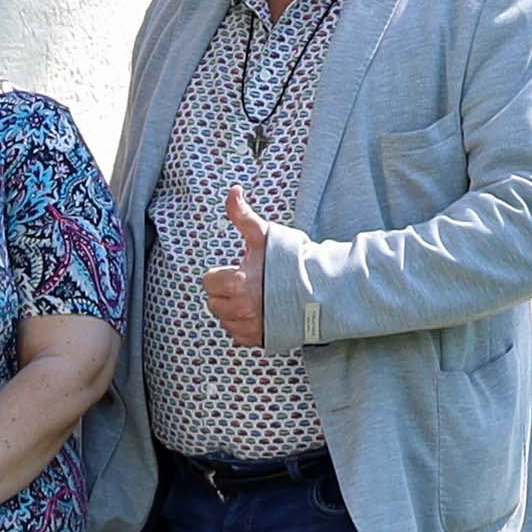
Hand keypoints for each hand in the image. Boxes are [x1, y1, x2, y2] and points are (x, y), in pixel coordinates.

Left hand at [202, 183, 284, 350]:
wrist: (323, 290)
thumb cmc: (293, 261)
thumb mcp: (265, 234)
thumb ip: (242, 215)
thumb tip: (233, 191)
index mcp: (236, 283)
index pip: (208, 282)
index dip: (222, 274)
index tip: (239, 271)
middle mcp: (240, 309)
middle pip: (214, 302)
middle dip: (226, 292)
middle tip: (248, 284)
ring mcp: (250, 327)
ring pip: (225, 319)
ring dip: (234, 310)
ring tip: (256, 298)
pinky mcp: (259, 340)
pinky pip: (238, 335)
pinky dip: (245, 326)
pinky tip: (261, 313)